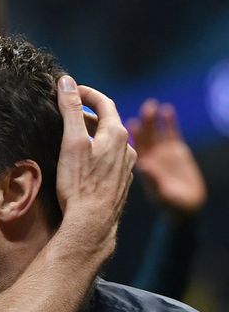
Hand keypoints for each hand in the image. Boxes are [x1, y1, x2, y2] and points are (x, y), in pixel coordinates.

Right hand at [54, 76, 136, 250]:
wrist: (92, 224)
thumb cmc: (80, 184)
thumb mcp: (71, 142)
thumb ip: (70, 110)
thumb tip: (66, 81)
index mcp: (116, 135)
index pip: (104, 103)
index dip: (87, 93)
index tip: (70, 90)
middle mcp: (127, 148)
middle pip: (107, 122)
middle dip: (86, 115)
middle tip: (66, 113)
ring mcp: (126, 168)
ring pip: (109, 143)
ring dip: (92, 135)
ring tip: (72, 138)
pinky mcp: (121, 184)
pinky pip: (110, 160)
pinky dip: (97, 153)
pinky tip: (84, 164)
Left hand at [127, 99, 205, 217]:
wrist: (185, 206)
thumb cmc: (169, 204)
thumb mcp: (160, 193)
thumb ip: (153, 179)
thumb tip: (144, 165)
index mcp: (139, 165)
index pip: (129, 147)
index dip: (128, 135)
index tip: (127, 122)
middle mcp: (148, 155)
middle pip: (142, 135)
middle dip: (141, 122)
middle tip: (141, 110)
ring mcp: (161, 151)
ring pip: (154, 131)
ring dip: (151, 118)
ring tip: (151, 105)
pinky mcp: (176, 150)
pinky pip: (170, 132)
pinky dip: (168, 122)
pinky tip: (167, 110)